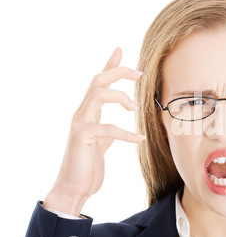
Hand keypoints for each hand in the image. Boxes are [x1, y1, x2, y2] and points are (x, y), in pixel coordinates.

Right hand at [43, 47, 144, 215]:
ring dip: (120, 97)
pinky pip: (106, 129)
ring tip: (135, 109)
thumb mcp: (100, 145)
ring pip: (98, 95)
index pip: (98, 83)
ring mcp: (79, 123)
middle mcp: (82, 113)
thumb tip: (114, 131)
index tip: (120, 49)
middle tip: (139, 74)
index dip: (109, 65)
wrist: (74, 188)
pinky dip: (126, 133)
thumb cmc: (87, 166)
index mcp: (88, 112)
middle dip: (118, 72)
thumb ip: (105, 133)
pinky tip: (140, 139)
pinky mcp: (81, 137)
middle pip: (98, 81)